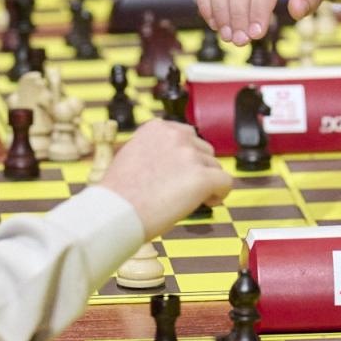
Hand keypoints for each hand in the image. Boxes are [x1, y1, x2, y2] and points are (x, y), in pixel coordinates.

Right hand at [100, 121, 231, 239]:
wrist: (114, 212)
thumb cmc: (118, 193)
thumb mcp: (131, 155)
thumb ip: (155, 150)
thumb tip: (174, 159)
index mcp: (157, 128)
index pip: (186, 136)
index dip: (186, 157)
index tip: (178, 173)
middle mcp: (175, 135)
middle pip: (203, 150)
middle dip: (197, 169)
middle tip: (182, 190)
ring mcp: (190, 155)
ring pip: (214, 167)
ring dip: (206, 183)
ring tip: (189, 200)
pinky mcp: (201, 177)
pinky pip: (225, 183)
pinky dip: (220, 194)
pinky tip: (207, 202)